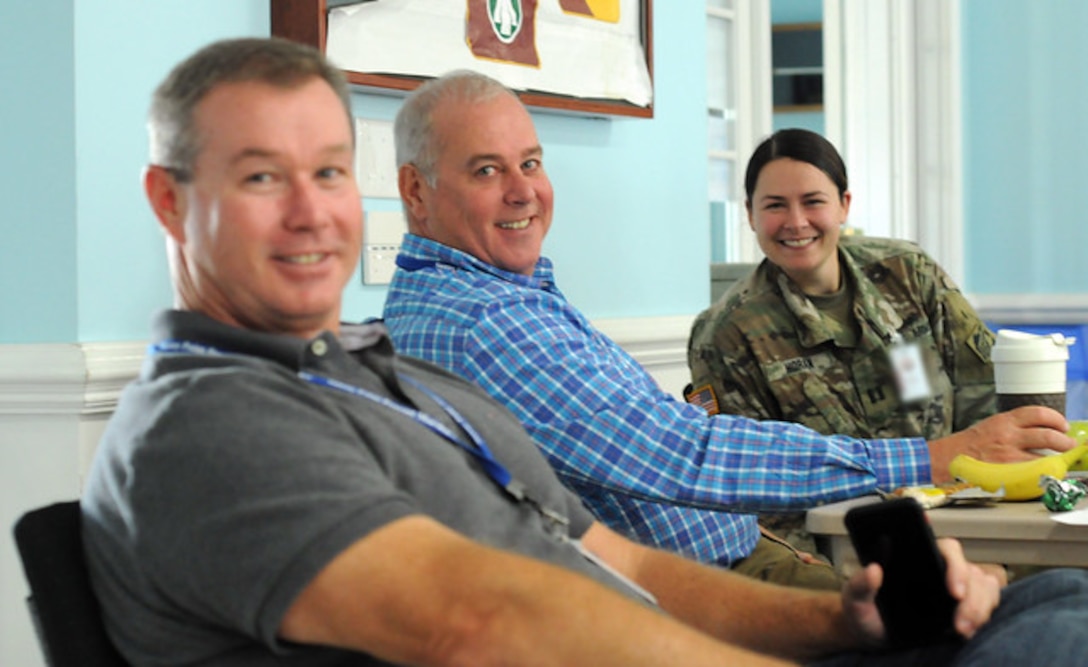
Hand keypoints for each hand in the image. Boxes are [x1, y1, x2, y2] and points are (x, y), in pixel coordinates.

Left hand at [839, 538, 1001, 646]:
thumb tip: (873, 569)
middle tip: (957, 623)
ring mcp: (955, 587)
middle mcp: (940, 569)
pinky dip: (982, 617)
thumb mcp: (854, 598)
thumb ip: (859, 584)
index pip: (947, 548)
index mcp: (917, 558)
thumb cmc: (863, 610)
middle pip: (971, 571)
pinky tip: (966, 633)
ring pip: (984, 586)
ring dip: (979, 609)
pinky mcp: (963, 606)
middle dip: (971, 598)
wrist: (871, 636)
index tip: (954, 590)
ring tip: (961, 631)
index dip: (955, 563)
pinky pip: (987, 603)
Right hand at [928, 406, 1073, 482]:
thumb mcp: (990, 426)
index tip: (1062, 426)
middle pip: (1048, 435)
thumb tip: (1039, 432)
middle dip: (1064, 441)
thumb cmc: (967, 446)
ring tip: (1061, 461)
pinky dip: (1043, 472)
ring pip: (1044, 456)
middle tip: (1068, 445)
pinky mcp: (1007, 472)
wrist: (947, 459)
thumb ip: (1013, 428)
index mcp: (1003, 421)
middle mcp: (1008, 436)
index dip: (1056, 419)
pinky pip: (1033, 472)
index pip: (1038, 413)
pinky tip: (1044, 472)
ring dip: (1057, 460)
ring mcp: (1009, 455)